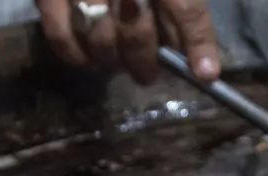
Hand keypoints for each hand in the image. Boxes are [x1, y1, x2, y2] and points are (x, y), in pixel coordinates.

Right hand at [35, 0, 219, 84]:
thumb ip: (177, 4)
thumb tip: (191, 50)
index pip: (185, 6)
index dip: (197, 41)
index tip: (205, 73)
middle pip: (139, 31)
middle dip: (145, 63)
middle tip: (147, 75)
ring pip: (103, 41)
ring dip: (114, 62)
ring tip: (118, 63)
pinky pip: (62, 37)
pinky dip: (75, 55)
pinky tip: (87, 59)